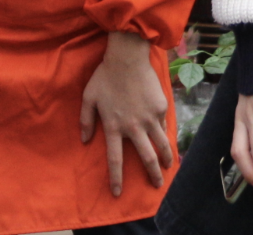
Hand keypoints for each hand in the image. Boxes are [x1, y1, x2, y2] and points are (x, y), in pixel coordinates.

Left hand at [80, 31, 174, 197]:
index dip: (116, 178)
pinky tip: (168, 139)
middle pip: (146, 158)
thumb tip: (84, 140)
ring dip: (166, 159)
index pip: (115, 159)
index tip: (118, 193)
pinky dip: (166, 134)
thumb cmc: (105, 76)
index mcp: (113, 127)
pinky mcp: (160, 107)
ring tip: (169, 168)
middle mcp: (133, 127)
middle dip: (152, 176)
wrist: (127, 57)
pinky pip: (163, 125)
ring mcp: (149, 118)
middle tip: (157, 186)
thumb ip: (85, 120)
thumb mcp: (88, 97)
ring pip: (161, 145)